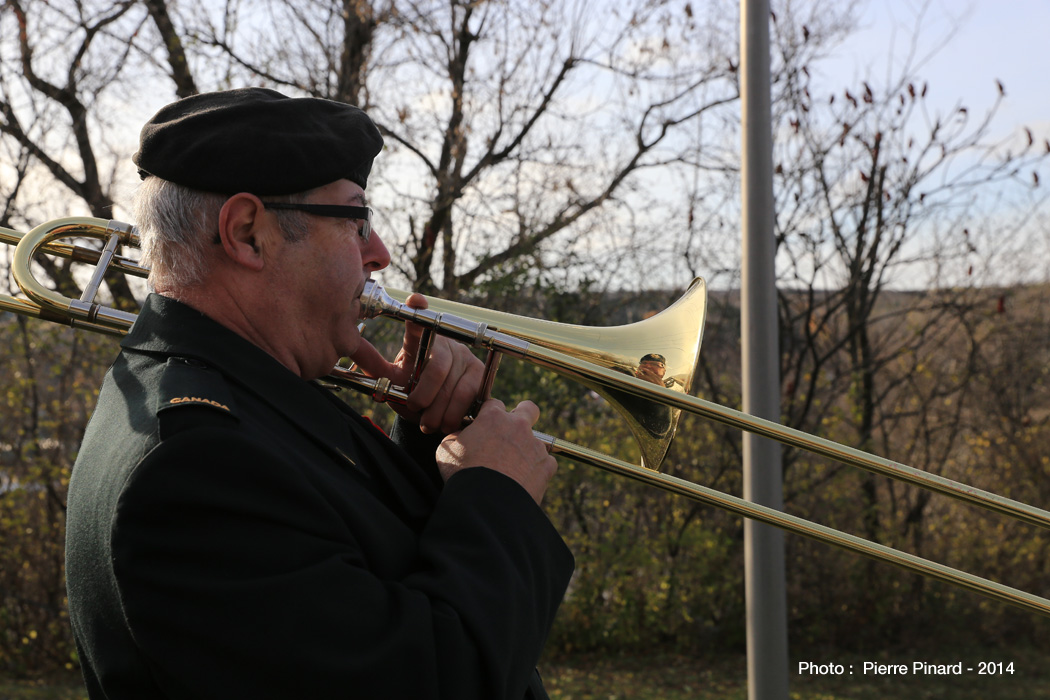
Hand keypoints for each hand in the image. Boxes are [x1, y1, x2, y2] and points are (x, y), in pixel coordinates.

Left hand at [351, 293, 484, 433]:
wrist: (435, 411)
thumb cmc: (411, 391)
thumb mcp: (393, 381)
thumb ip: (376, 369)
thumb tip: (350, 350)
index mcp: (420, 342)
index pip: (418, 321)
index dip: (418, 308)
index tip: (415, 300)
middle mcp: (446, 344)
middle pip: (437, 368)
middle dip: (424, 396)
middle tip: (415, 409)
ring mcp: (465, 358)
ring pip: (454, 387)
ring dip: (438, 412)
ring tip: (428, 424)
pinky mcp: (479, 374)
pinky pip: (469, 396)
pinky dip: (454, 414)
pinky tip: (446, 423)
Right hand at [436, 399, 556, 504]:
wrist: (487, 503)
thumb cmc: (463, 475)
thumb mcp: (447, 449)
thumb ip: (456, 435)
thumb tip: (461, 434)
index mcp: (493, 418)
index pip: (494, 404)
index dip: (488, 414)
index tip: (485, 425)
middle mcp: (518, 426)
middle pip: (528, 408)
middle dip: (522, 415)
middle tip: (510, 431)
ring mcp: (535, 445)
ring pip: (536, 441)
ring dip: (526, 450)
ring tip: (511, 470)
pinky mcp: (547, 465)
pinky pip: (545, 463)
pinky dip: (536, 470)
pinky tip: (523, 481)